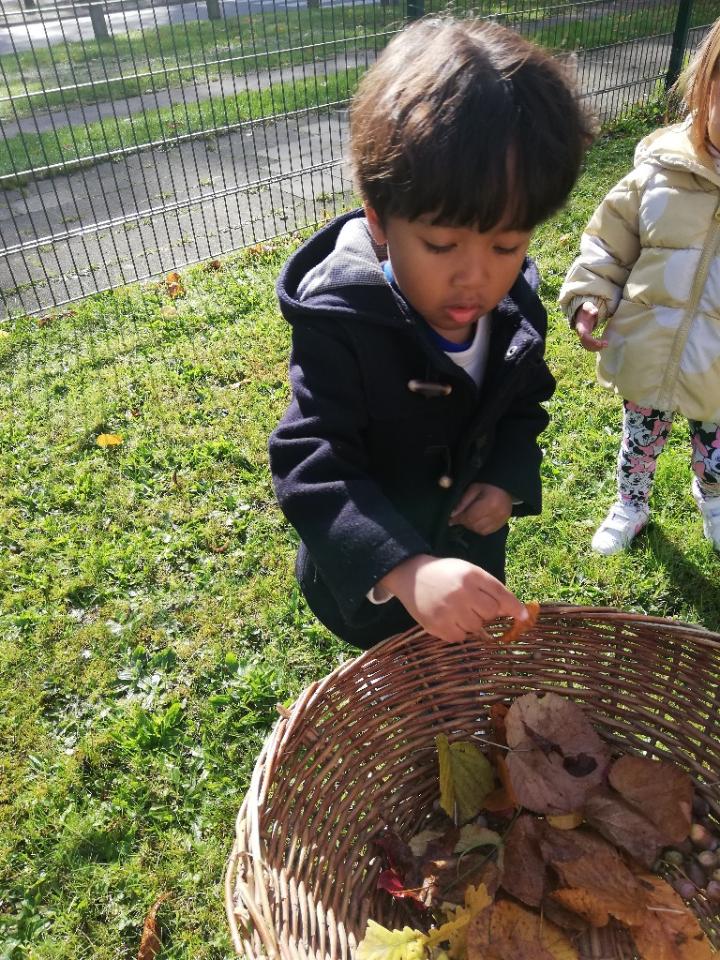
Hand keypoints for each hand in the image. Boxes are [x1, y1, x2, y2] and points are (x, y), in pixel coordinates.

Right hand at [378, 554, 527, 642]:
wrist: (411, 575)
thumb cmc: (446, 574)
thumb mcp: (469, 572)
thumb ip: (490, 589)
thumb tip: (512, 612)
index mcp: (471, 575)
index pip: (500, 593)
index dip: (514, 607)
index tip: (524, 617)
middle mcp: (460, 592)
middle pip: (490, 614)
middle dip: (485, 612)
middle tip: (472, 604)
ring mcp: (447, 610)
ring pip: (476, 628)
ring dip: (472, 622)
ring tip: (458, 610)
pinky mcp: (436, 625)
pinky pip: (460, 638)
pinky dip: (458, 631)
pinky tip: (449, 618)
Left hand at [449, 482, 511, 534]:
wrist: (504, 487)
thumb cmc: (487, 486)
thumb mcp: (473, 489)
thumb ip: (463, 502)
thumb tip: (453, 515)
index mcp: (489, 503)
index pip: (470, 516)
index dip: (458, 520)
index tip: (450, 521)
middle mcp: (496, 514)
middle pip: (475, 525)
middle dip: (465, 522)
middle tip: (460, 517)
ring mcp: (501, 520)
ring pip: (480, 530)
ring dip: (471, 526)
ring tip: (469, 519)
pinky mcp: (503, 523)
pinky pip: (487, 532)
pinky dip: (479, 529)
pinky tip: (477, 522)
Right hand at [574, 301, 607, 350]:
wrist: (582, 314)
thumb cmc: (586, 311)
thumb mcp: (587, 307)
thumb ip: (590, 308)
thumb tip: (595, 311)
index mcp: (581, 327)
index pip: (584, 337)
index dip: (591, 341)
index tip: (600, 343)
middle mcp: (580, 334)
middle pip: (585, 343)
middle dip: (595, 346)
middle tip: (606, 344)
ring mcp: (582, 337)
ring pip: (587, 346)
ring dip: (596, 348)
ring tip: (606, 345)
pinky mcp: (586, 339)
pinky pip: (589, 346)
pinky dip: (596, 347)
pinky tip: (603, 345)